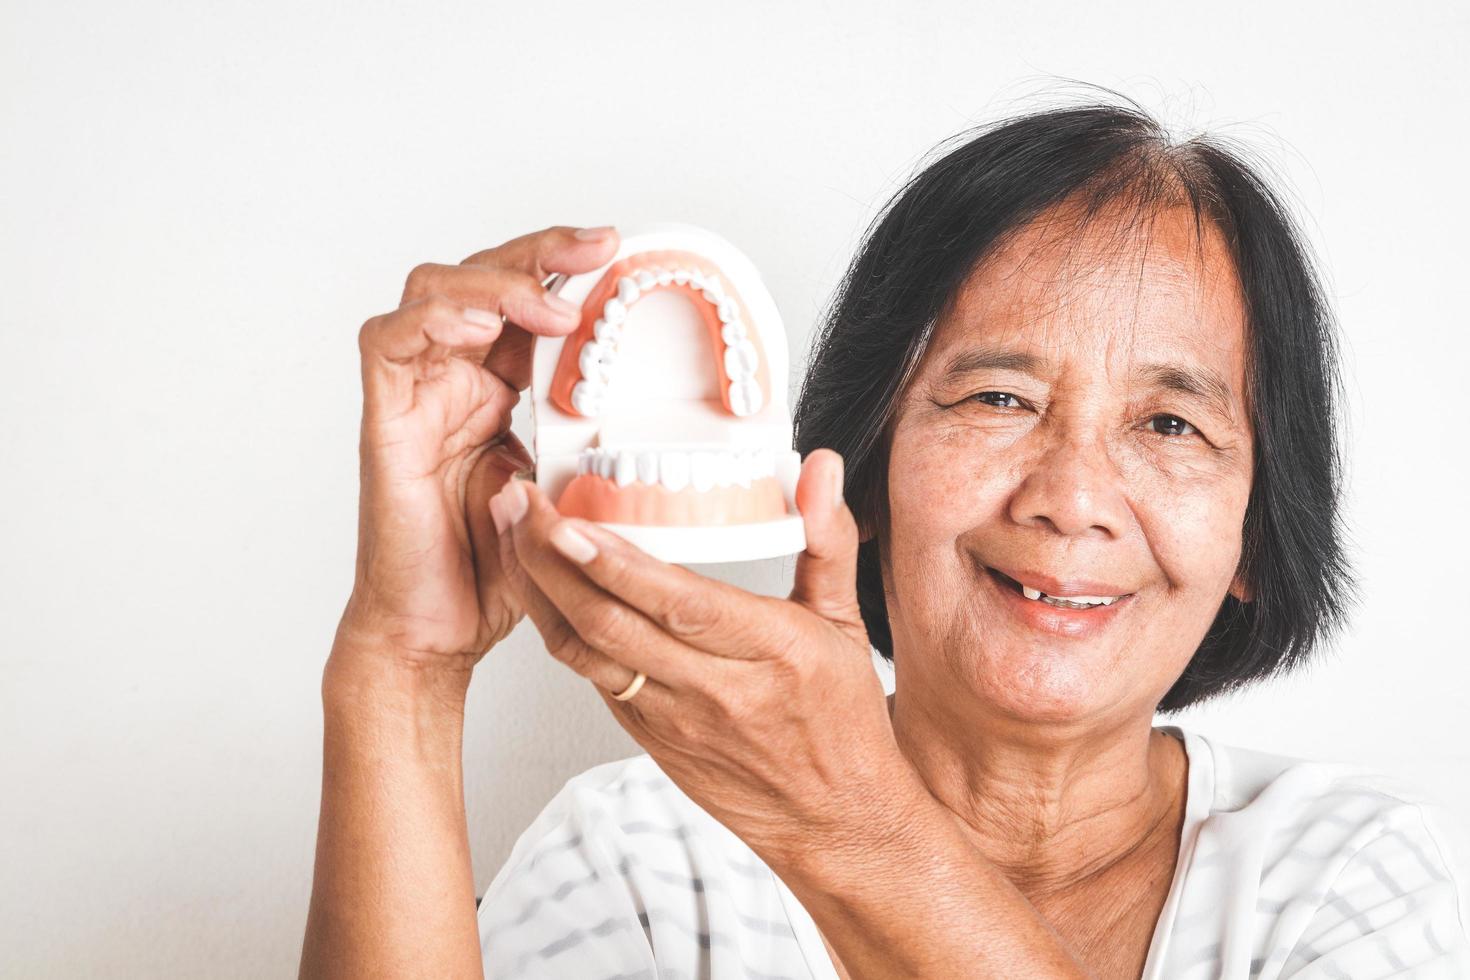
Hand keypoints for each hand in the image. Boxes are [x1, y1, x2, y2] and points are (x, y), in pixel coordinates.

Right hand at [335, 225, 620, 673]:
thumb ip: (583, 441)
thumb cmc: (495, 572)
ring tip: (552, 304)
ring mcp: (416, 397)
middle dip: (538, 252)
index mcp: (497, 391)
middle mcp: (453, 382)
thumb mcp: (565, 492)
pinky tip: (479, 325)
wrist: (437, 633)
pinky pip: (387, 344)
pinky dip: (431, 320)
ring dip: (493, 282)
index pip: (523, 301)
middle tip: (597, 247)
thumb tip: (644, 402)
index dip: (561, 266)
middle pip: (479, 276)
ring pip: (431, 291)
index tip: (616, 251)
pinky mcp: (384, 422)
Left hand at [489, 450, 911, 860]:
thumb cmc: (840, 721)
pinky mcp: (646, 735)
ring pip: (584, 651)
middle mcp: (714, 689)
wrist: (830, 820)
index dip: (617, 566)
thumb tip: (820, 466)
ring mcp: (672, 718)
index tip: (570, 523)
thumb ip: (828, 538)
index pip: (681, 605)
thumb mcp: (847, 622)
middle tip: (518, 501)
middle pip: (611, 623)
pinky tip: (539, 584)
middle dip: (550, 559)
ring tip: (510, 531)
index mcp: (771, 651)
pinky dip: (556, 625)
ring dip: (537, 589)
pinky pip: (589, 675)